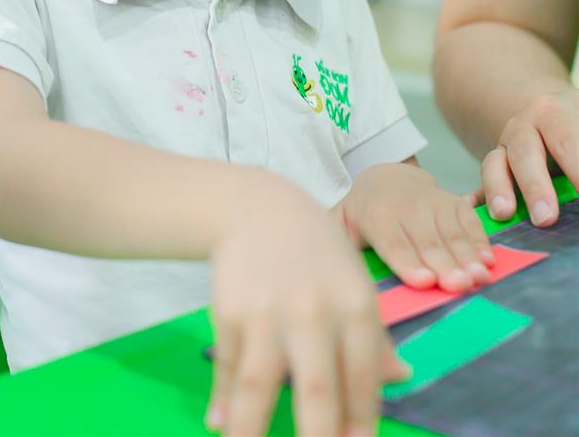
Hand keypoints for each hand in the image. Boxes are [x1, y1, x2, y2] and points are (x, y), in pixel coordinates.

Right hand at [205, 173, 409, 436]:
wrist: (259, 207)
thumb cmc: (317, 254)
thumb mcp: (355, 284)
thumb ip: (376, 337)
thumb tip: (401, 379)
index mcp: (356, 307)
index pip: (364, 382)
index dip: (360, 427)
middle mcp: (315, 312)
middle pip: (319, 391)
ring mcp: (269, 312)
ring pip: (261, 385)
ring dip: (253, 429)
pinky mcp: (231, 310)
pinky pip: (229, 365)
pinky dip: (223, 400)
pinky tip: (219, 424)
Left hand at [335, 163, 494, 292]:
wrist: (387, 179)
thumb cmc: (364, 215)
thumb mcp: (342, 224)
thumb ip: (333, 242)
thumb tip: (320, 270)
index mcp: (375, 216)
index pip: (393, 242)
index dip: (408, 262)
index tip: (424, 282)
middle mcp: (407, 207)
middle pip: (427, 241)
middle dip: (443, 264)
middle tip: (458, 285)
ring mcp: (434, 202)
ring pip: (451, 233)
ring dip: (467, 257)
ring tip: (478, 278)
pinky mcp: (455, 202)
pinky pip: (470, 222)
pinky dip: (480, 242)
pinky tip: (488, 262)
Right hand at [465, 86, 578, 225]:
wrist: (547, 118)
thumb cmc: (573, 128)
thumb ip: (578, 150)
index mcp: (551, 113)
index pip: (565, 141)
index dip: (575, 169)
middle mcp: (521, 128)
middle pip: (525, 153)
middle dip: (534, 186)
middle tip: (546, 218)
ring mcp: (503, 150)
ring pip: (494, 165)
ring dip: (497, 190)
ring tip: (503, 213)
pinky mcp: (493, 172)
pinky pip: (480, 186)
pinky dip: (476, 201)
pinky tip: (474, 212)